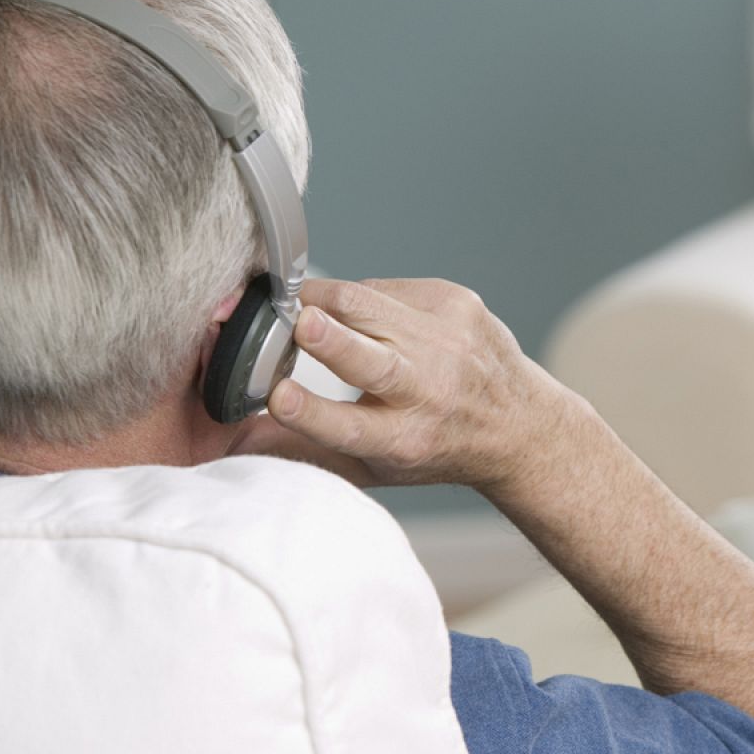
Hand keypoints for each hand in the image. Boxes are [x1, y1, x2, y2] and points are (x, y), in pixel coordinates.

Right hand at [252, 278, 583, 490]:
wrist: (519, 423)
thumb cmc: (437, 445)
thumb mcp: (375, 465)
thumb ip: (308, 451)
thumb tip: (235, 441)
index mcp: (403, 439)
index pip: (350, 428)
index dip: (310, 412)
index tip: (277, 396)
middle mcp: (429, 390)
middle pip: (370, 360)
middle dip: (330, 339)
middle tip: (295, 322)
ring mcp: (447, 341)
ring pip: (369, 304)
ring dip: (324, 302)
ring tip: (297, 308)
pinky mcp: (456, 302)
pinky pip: (386, 288)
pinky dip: (366, 300)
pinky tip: (374, 321)